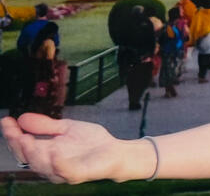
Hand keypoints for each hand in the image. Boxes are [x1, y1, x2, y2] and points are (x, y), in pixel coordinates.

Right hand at [2, 114, 144, 183]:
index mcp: (45, 153)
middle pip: (28, 157)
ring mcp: (63, 171)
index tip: (5, 120)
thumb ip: (45, 125)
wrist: (115, 151)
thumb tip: (21, 117)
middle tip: (13, 132)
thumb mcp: (65, 128)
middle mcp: (50, 164)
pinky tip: (54, 152)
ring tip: (26, 139)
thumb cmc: (90, 143)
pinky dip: (59, 163)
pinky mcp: (79, 174)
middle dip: (18, 145)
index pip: (23, 146)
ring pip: (42, 166)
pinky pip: (66, 172)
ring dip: (33, 153)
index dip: (12, 134)